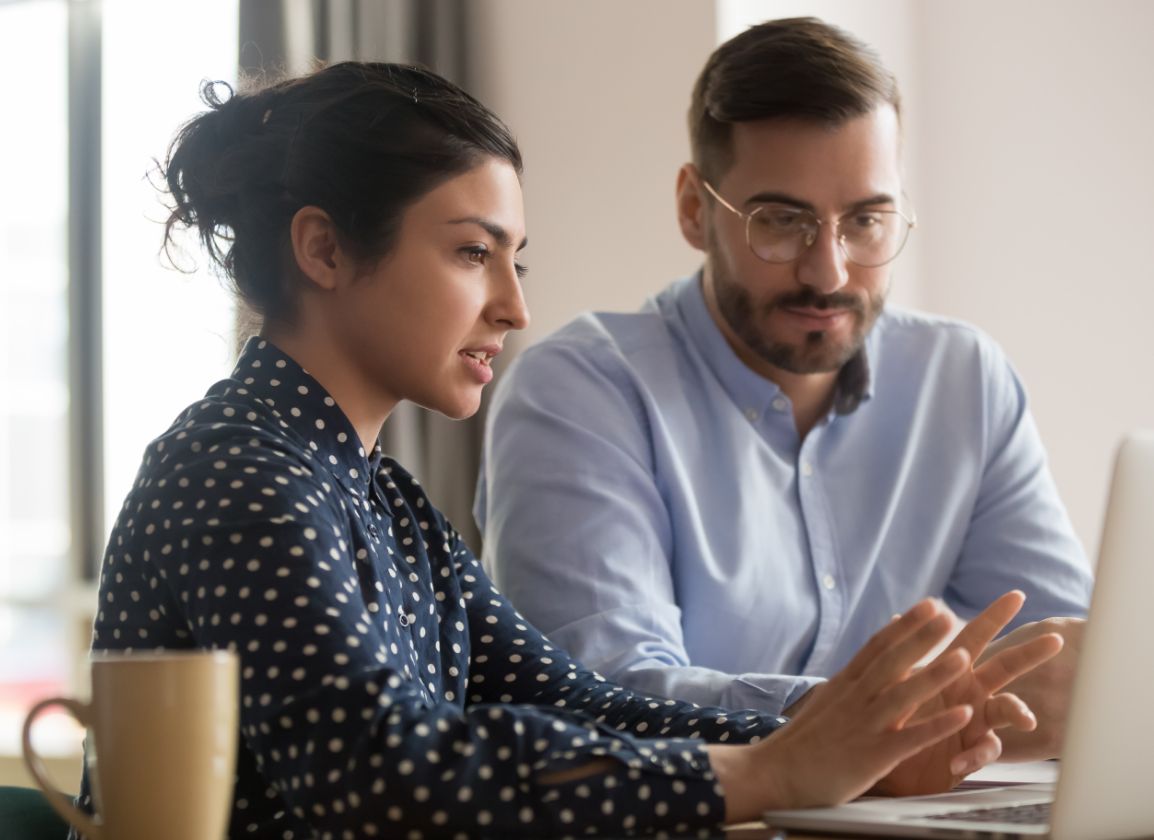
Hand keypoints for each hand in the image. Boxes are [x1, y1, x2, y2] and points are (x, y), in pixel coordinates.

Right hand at [710, 598, 978, 820]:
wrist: (773, 774)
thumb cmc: (802, 742)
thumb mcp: (826, 702)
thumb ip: (850, 682)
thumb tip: (866, 661)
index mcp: (844, 684)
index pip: (878, 646)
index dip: (905, 625)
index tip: (930, 605)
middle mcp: (854, 699)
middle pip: (892, 661)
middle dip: (921, 637)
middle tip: (948, 614)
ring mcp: (863, 726)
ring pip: (903, 694)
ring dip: (934, 674)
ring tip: (964, 656)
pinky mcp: (871, 756)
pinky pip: (910, 738)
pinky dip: (937, 725)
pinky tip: (964, 715)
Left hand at [873, 591, 1063, 794]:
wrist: (886, 760)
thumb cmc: (897, 717)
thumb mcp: (896, 684)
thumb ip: (904, 656)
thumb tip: (898, 617)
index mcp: (951, 670)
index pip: (974, 637)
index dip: (994, 617)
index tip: (1017, 595)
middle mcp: (970, 692)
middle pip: (1005, 667)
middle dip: (1029, 653)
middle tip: (1055, 640)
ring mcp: (976, 721)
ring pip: (1008, 709)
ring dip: (1018, 711)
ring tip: (1025, 719)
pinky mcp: (972, 752)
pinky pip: (983, 751)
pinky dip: (973, 756)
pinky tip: (957, 762)